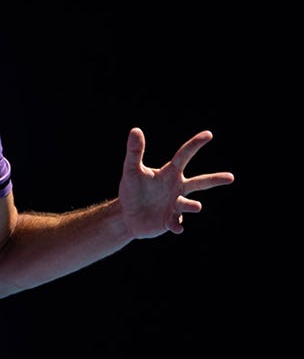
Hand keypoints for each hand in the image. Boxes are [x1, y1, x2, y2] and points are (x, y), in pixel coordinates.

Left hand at [119, 127, 234, 238]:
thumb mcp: (131, 170)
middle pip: (199, 182)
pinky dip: (177, 225)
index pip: (184, 156)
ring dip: (191, 205)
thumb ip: (134, 152)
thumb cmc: (132, 191)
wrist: (127, 215)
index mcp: (170, 173)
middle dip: (215, 180)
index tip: (209, 134)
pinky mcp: (170, 221)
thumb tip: (135, 129)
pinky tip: (177, 228)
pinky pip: (176, 223)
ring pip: (188, 204)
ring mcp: (175, 205)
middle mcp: (177, 188)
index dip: (195, 145)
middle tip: (231, 177)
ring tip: (197, 206)